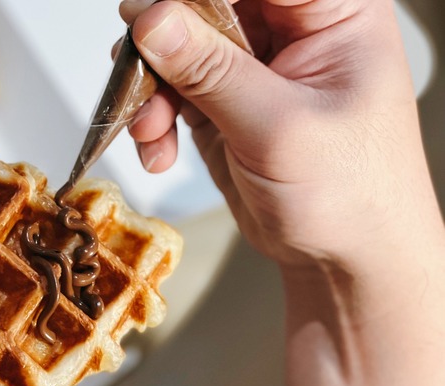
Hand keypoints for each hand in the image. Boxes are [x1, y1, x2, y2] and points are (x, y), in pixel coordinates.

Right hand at [121, 1, 444, 385]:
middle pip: (205, 5)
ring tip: (148, 130)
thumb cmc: (350, 197)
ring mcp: (254, 66)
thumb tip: (153, 20)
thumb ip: (211, 71)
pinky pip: (170, 89)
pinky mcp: (224, 100)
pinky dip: (153, 118)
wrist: (341, 259)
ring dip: (150, 88)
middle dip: (162, 44)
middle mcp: (292, 31)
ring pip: (177, 46)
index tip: (152, 14)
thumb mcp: (277, 128)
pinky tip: (157, 150)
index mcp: (333, 13)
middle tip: (137, 68)